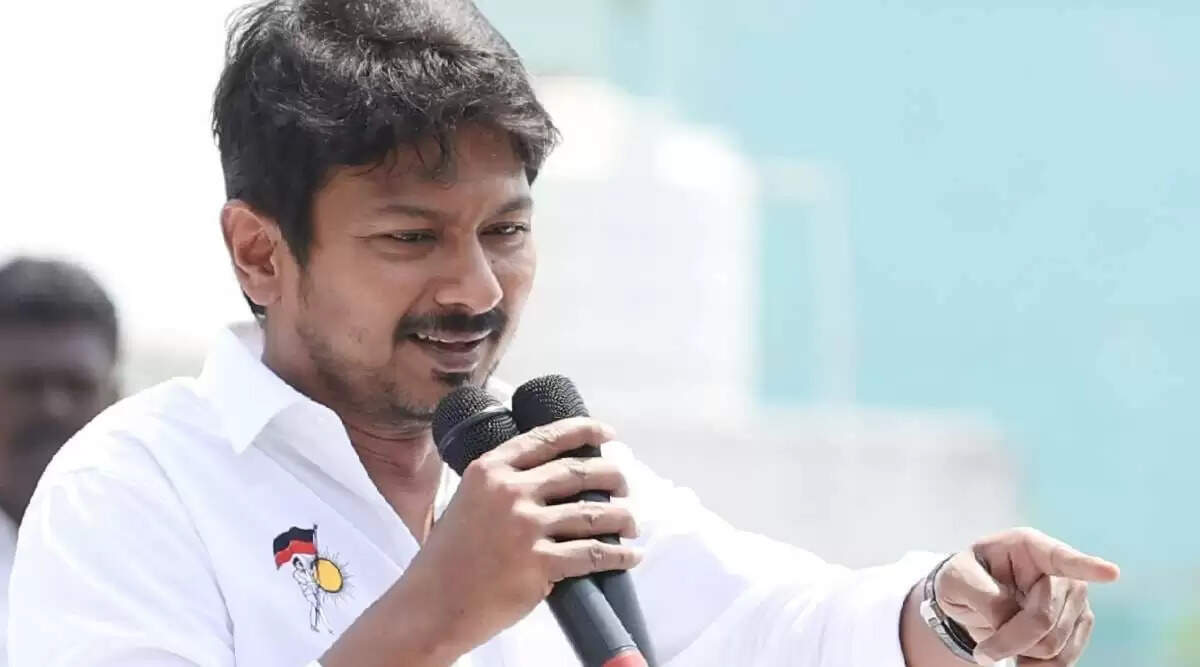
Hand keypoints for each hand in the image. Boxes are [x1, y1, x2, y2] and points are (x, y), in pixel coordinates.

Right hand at [399, 417, 640, 659]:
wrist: (431, 605)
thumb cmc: (448, 557)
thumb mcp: (466, 500)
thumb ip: (501, 484)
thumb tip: (550, 477)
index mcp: (491, 470)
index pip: (548, 438)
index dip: (585, 431)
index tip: (608, 434)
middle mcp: (510, 491)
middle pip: (580, 472)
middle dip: (613, 477)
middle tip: (624, 487)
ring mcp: (525, 527)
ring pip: (594, 513)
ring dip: (623, 518)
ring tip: (631, 524)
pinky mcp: (538, 564)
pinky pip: (593, 554)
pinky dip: (619, 556)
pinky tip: (630, 556)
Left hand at [936, 528, 1120, 665]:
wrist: (973, 596)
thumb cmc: (965, 577)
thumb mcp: (957, 579)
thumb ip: (985, 597)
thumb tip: (1013, 621)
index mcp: (1028, 547)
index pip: (1061, 557)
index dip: (1087, 566)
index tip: (1110, 573)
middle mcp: (1060, 570)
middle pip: (1044, 619)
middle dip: (1009, 640)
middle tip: (983, 653)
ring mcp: (1075, 599)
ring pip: (1054, 645)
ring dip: (1021, 655)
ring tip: (998, 647)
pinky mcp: (1079, 625)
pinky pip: (1064, 660)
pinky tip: (1020, 657)